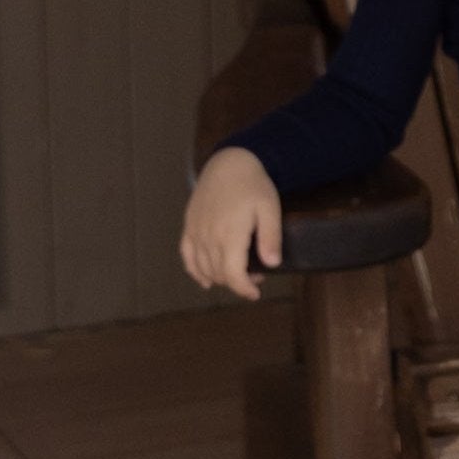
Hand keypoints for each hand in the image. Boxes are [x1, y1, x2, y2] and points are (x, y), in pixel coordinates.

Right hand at [180, 148, 282, 299]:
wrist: (229, 164)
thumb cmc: (253, 185)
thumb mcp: (270, 209)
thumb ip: (271, 237)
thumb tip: (272, 264)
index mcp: (230, 234)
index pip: (233, 274)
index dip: (244, 289)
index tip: (256, 294)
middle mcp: (208, 236)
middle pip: (219, 274)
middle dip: (238, 282)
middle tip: (257, 276)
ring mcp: (195, 232)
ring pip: (202, 268)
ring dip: (220, 278)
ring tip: (240, 272)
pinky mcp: (189, 226)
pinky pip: (187, 256)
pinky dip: (195, 271)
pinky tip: (206, 280)